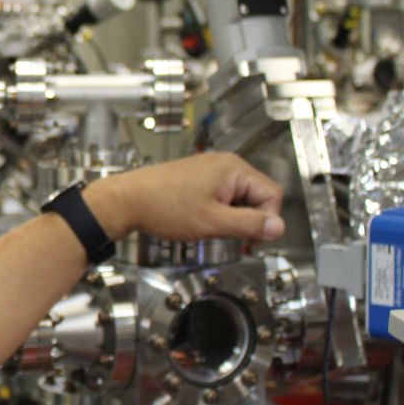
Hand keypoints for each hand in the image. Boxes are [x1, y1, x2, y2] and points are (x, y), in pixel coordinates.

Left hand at [83, 153, 285, 243]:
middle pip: (257, 195)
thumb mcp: (212, 222)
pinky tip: (203, 222)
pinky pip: (223, 197)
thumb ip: (248, 225)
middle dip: (250, 220)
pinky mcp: (199, 179)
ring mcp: (211, 171)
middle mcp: (224, 164)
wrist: (125, 201)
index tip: (252, 239)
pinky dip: (220, 213)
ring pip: (239, 198)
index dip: (267, 221)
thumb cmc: (162, 207)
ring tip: (213, 229)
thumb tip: (278, 227)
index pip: (272, 195)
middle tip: (234, 239)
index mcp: (233, 169)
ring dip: (234, 218)